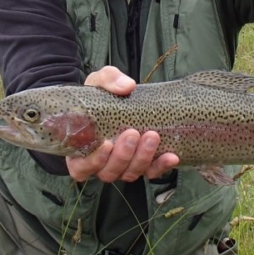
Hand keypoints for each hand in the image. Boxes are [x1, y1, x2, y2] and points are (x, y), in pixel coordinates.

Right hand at [66, 66, 179, 181]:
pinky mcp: (141, 165)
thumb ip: (108, 80)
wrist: (116, 98)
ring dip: (142, 158)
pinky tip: (171, 156)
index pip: (81, 168)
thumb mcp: (98, 82)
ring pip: (129, 174)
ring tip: (152, 137)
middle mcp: (100, 163)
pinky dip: (161, 166)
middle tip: (133, 133)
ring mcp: (121, 166)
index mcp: (81, 149)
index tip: (106, 144)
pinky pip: (151, 172)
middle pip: (109, 172)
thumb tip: (127, 86)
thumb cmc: (99, 94)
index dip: (93, 162)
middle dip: (123, 156)